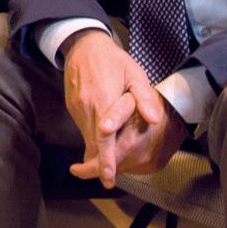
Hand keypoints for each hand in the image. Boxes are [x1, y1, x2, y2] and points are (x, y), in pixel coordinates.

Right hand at [61, 28, 165, 188]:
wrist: (83, 46)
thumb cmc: (113, 60)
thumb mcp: (134, 74)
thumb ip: (144, 97)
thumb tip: (153, 119)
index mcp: (103, 100)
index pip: (104, 136)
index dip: (105, 157)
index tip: (108, 176)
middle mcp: (87, 107)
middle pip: (92, 141)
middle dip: (99, 162)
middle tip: (108, 181)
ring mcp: (77, 107)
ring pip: (86, 137)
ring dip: (96, 152)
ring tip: (106, 168)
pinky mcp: (73, 106)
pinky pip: (83, 128)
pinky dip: (91, 140)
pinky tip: (99, 147)